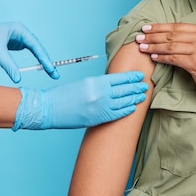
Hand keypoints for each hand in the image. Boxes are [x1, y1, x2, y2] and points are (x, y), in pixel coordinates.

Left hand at [0, 20, 57, 82]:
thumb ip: (8, 65)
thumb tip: (18, 79)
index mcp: (19, 29)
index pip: (36, 45)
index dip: (44, 58)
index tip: (50, 69)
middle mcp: (20, 32)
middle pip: (38, 48)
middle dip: (46, 61)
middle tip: (54, 74)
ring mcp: (17, 38)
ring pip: (34, 50)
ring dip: (41, 60)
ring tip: (50, 71)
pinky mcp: (12, 44)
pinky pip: (27, 53)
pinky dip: (33, 60)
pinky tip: (39, 67)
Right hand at [12, 71, 147, 129]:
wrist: (50, 109)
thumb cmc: (65, 95)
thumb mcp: (84, 83)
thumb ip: (100, 83)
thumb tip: (114, 84)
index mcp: (96, 82)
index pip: (120, 78)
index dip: (132, 77)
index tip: (140, 76)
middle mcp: (100, 94)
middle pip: (124, 90)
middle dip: (136, 88)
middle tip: (145, 86)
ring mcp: (100, 107)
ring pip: (123, 102)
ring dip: (134, 99)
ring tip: (142, 96)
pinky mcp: (97, 119)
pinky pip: (117, 114)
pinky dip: (126, 110)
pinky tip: (132, 108)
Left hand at [135, 23, 195, 99]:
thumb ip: (188, 38)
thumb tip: (163, 33)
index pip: (177, 26)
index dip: (159, 27)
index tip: (145, 28)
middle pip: (172, 35)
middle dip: (153, 36)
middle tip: (139, 37)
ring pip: (171, 46)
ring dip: (154, 47)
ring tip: (142, 47)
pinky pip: (174, 58)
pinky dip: (161, 58)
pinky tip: (153, 58)